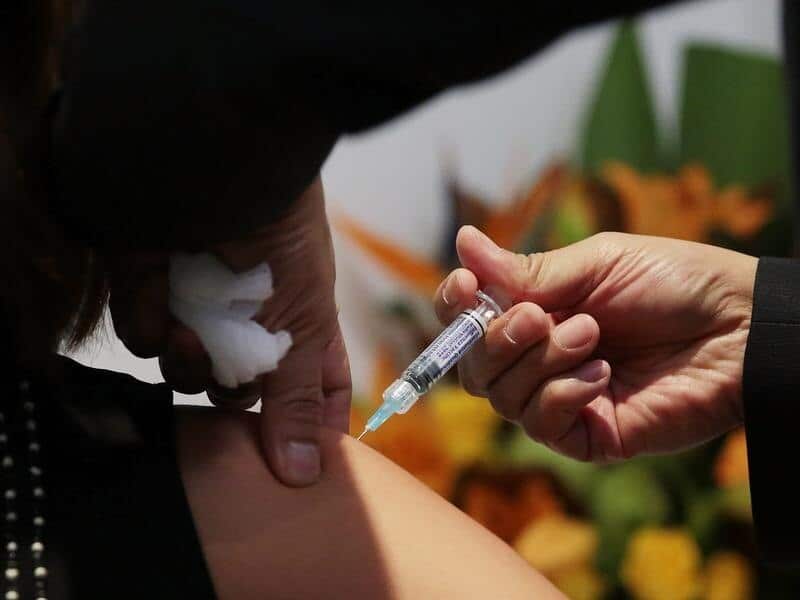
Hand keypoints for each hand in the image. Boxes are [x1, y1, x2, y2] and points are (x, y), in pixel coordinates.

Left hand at [109, 178, 350, 485]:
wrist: (218, 161)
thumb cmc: (282, 234)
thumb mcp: (303, 321)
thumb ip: (298, 398)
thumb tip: (306, 477)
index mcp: (302, 323)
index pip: (316, 388)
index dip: (312, 424)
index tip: (303, 462)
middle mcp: (252, 319)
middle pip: (241, 391)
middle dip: (235, 395)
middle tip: (236, 381)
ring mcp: (202, 304)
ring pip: (188, 370)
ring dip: (189, 359)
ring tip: (194, 331)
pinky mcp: (152, 287)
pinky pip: (146, 334)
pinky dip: (152, 321)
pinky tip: (162, 292)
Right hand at [434, 226, 755, 461]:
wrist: (742, 326)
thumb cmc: (673, 282)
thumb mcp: (596, 264)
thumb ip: (528, 270)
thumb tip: (464, 241)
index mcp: (535, 311)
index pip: (468, 321)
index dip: (455, 308)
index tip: (466, 285)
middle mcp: (539, 358)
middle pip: (474, 366)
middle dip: (497, 339)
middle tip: (541, 317)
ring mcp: (561, 399)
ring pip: (503, 396)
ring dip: (541, 361)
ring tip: (592, 335)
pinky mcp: (589, 435)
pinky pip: (542, 425)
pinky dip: (562, 396)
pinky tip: (602, 375)